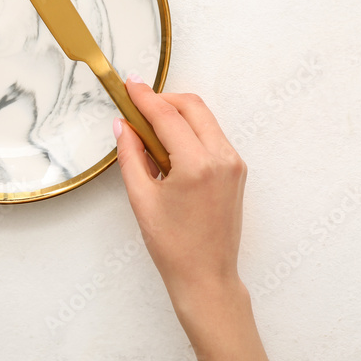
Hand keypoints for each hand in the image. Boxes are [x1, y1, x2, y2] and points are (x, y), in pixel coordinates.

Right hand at [114, 78, 246, 321]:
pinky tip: (168, 146)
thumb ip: (130, 156)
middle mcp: (222, 158)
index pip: (167, 116)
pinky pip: (212, 136)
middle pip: (192, 107)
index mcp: (197, 165)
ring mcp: (234, 163)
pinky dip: (190, 131)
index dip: (144, 97)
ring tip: (149, 128)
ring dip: (177, 114)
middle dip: (163, 100)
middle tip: (137, 104)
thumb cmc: (172, 246)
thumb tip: (123, 125)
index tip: (129, 85)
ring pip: (204, 119)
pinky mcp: (237, 170)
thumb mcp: (141, 198)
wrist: (206, 276)